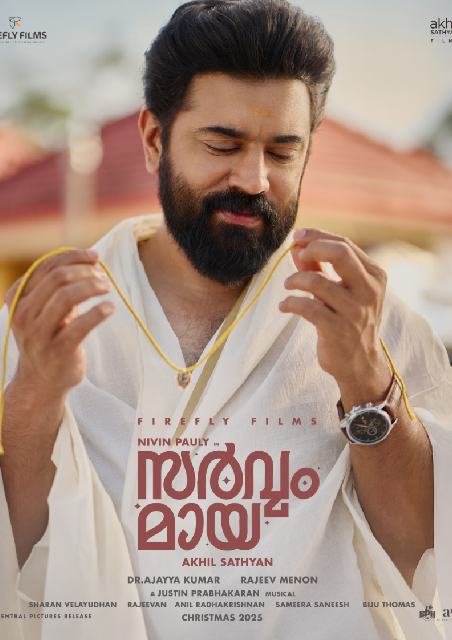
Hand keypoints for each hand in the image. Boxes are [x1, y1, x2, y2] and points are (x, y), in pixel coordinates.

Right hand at [5, 249, 114, 407]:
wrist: (40, 380)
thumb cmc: (48, 336)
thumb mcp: (44, 308)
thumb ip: (58, 285)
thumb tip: (91, 260)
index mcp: (18, 296)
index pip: (46, 265)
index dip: (73, 256)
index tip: (95, 257)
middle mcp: (24, 313)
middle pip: (58, 277)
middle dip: (85, 272)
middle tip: (104, 277)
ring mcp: (39, 333)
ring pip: (66, 296)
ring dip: (92, 287)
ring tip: (107, 288)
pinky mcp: (58, 350)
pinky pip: (80, 325)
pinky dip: (99, 312)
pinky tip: (110, 308)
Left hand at [279, 228, 390, 404]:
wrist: (360, 364)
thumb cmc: (347, 321)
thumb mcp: (340, 291)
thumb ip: (319, 268)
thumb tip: (296, 246)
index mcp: (374, 276)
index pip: (345, 244)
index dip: (317, 236)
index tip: (297, 237)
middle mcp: (369, 291)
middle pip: (340, 252)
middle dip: (312, 248)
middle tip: (295, 254)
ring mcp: (354, 311)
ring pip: (317, 281)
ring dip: (294, 280)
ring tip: (288, 287)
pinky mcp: (337, 330)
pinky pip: (306, 307)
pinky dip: (289, 303)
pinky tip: (284, 306)